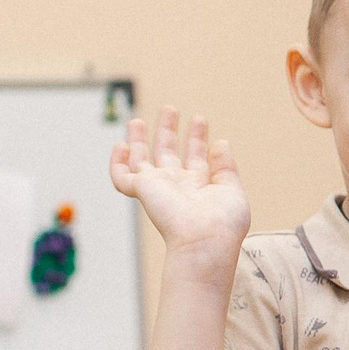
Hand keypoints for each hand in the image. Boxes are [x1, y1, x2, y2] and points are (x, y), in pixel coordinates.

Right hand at [110, 106, 250, 258]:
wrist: (204, 240)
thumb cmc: (223, 223)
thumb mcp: (232, 190)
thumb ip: (225, 166)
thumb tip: (221, 143)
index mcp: (200, 186)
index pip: (196, 157)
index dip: (197, 137)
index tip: (200, 119)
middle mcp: (177, 185)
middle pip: (168, 153)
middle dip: (168, 130)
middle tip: (170, 109)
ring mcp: (158, 187)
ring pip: (141, 160)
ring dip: (139, 139)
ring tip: (138, 119)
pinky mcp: (142, 190)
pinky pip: (121, 176)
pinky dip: (117, 162)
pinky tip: (121, 145)